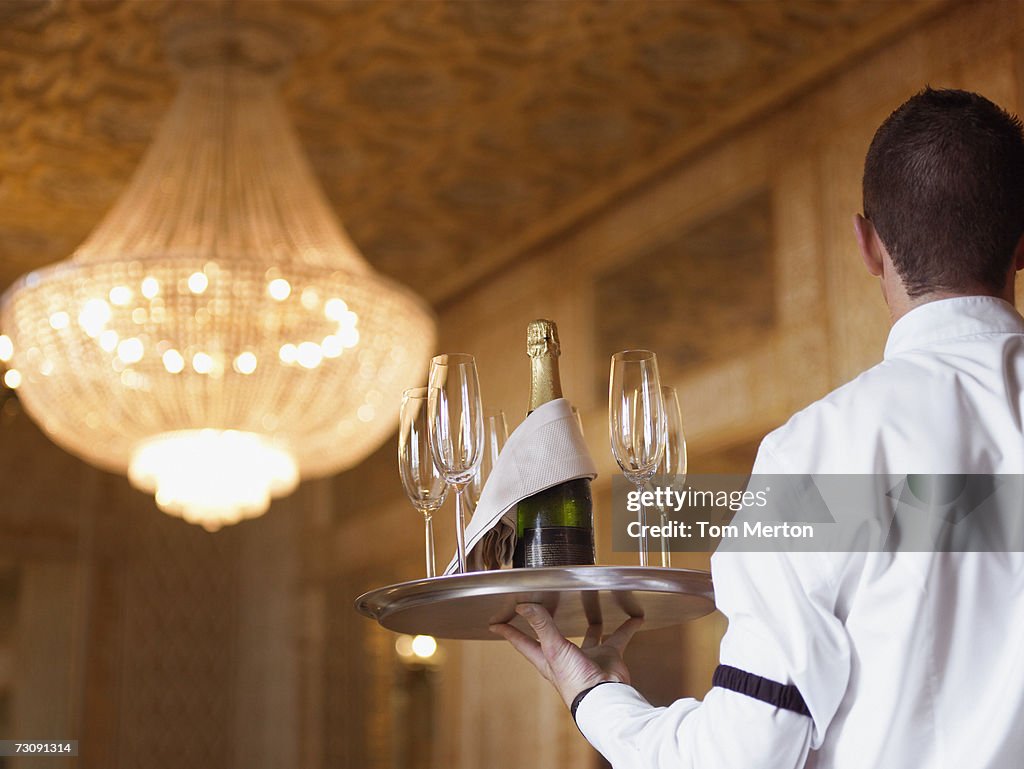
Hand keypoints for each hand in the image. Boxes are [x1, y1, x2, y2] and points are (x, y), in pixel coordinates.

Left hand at [490, 603, 642, 708]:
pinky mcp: (608, 656)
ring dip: (592, 625)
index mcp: (547, 658)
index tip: (496, 623)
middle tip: (546, 606)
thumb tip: (524, 606)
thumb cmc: (576, 682)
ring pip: (589, 635)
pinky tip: (635, 618)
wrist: (605, 699)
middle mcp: (566, 657)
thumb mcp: (554, 649)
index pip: (523, 642)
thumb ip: (542, 625)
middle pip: (554, 636)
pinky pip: (618, 637)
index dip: (509, 632)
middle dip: (550, 623)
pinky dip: (627, 628)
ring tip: (594, 609)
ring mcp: (588, 657)